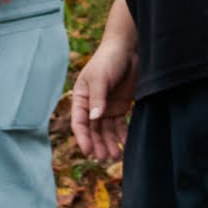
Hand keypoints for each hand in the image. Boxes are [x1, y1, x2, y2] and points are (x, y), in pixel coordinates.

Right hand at [67, 38, 133, 162]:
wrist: (128, 49)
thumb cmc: (108, 60)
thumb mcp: (100, 78)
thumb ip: (97, 99)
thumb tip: (94, 119)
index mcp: (81, 98)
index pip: (79, 122)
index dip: (83, 137)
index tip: (88, 151)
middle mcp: (92, 105)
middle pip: (93, 130)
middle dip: (98, 144)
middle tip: (105, 158)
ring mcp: (106, 107)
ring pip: (106, 130)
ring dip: (110, 143)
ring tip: (116, 156)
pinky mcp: (120, 106)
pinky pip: (119, 124)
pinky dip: (122, 134)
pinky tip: (126, 144)